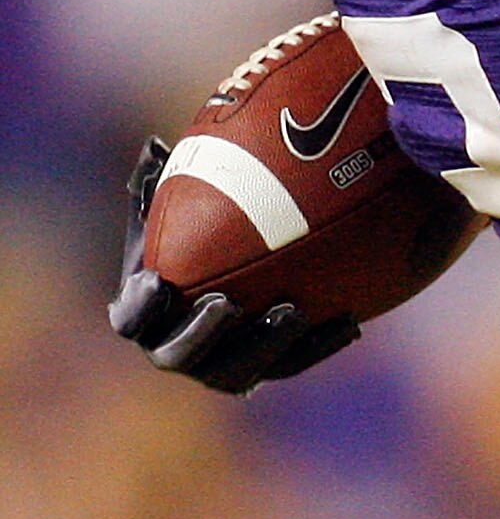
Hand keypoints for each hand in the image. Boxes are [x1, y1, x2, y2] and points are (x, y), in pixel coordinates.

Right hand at [108, 138, 358, 394]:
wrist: (236, 277)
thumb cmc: (194, 234)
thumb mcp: (175, 207)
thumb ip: (162, 184)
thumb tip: (157, 146)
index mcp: (143, 314)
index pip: (130, 318)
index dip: (140, 306)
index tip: (159, 281)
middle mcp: (174, 349)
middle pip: (179, 354)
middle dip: (201, 333)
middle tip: (226, 302)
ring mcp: (220, 368)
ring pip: (239, 371)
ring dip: (265, 345)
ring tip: (293, 311)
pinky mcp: (266, 371)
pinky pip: (293, 364)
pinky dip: (319, 345)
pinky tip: (349, 321)